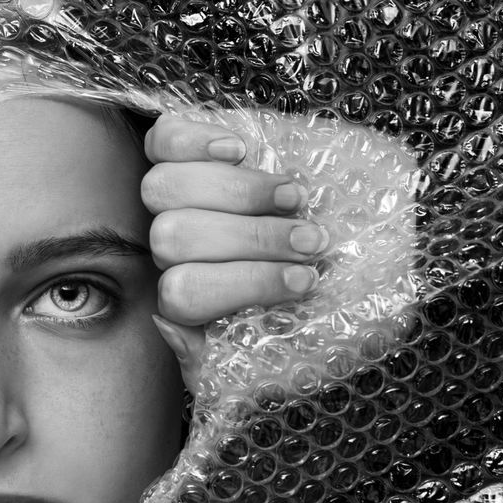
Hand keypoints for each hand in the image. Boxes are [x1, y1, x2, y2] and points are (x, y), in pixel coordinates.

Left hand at [140, 112, 417, 391]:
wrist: (341, 246)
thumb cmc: (306, 307)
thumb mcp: (275, 356)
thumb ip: (215, 363)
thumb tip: (168, 328)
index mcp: (185, 299)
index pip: (183, 294)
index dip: (244, 285)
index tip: (305, 283)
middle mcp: (170, 249)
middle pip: (174, 238)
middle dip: (251, 239)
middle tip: (312, 240)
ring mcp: (173, 198)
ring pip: (164, 189)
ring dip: (237, 191)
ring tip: (296, 197)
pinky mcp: (182, 151)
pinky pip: (162, 140)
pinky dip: (196, 139)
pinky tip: (240, 148)